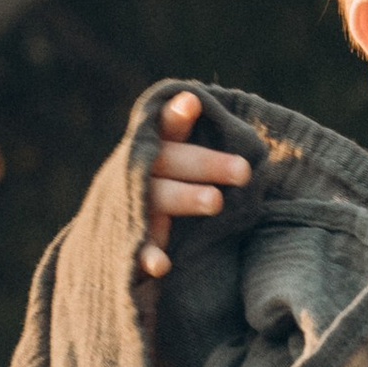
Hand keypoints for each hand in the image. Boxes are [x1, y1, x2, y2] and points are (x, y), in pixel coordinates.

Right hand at [136, 87, 252, 278]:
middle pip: (169, 160)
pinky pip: (136, 249)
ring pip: (156, 198)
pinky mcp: (126, 244)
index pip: (166, 129)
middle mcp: (138, 176)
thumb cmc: (163, 201)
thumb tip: (255, 145)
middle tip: (244, 171)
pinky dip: (148, 255)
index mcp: (154, 153)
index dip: (176, 115)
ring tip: (216, 202)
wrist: (112, 249)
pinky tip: (162, 265)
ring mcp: (130, 209)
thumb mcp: (177, 175)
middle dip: (207, 164)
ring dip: (185, 197)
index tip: (193, 101)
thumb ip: (202, 159)